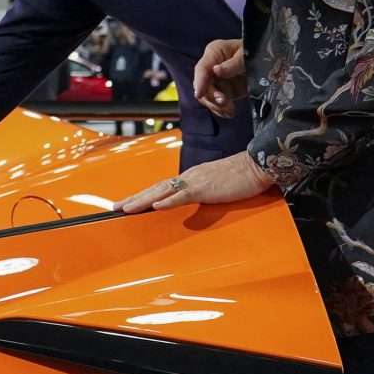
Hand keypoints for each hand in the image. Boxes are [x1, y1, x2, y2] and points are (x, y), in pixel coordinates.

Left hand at [115, 151, 275, 213]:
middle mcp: (189, 177)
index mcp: (191, 177)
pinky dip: (168, 201)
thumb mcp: (217, 187)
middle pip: (156, 188)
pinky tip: (156, 206)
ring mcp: (196, 181)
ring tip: (126, 208)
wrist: (257, 165)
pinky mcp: (206, 188)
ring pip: (163, 191)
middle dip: (135, 198)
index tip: (129, 203)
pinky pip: (183, 195)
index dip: (144, 195)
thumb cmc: (242, 176)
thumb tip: (191, 205)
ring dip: (143, 200)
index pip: (162, 187)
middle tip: (116, 207)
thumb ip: (202, 194)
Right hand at [192, 39, 247, 119]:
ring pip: (207, 97)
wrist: (267, 61)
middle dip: (212, 96)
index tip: (199, 94)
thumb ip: (233, 64)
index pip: (202, 69)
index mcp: (214, 53)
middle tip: (225, 102)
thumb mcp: (246, 56)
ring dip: (217, 106)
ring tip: (230, 110)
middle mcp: (211, 68)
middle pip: (202, 85)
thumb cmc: (255, 51)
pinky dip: (221, 110)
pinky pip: (216, 103)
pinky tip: (229, 114)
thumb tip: (216, 70)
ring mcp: (216, 81)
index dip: (200, 82)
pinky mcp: (223, 91)